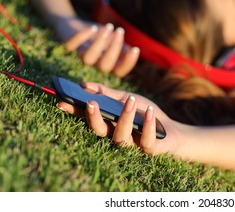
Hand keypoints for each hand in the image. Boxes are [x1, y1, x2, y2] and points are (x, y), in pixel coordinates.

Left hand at [54, 17, 139, 76]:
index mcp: (107, 65)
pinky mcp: (68, 47)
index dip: (128, 63)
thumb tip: (133, 51)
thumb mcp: (113, 41)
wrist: (73, 24)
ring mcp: (80, 57)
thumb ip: (123, 47)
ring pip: (88, 58)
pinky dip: (82, 36)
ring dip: (99, 43)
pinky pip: (72, 45)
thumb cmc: (98, 35)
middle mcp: (94, 64)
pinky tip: (92, 28)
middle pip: (105, 66)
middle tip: (120, 31)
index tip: (135, 49)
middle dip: (114, 48)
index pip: (119, 72)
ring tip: (108, 27)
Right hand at [57, 82, 183, 155]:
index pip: (89, 118)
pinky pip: (146, 141)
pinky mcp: (150, 149)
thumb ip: (108, 93)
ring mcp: (133, 144)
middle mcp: (116, 136)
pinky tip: (149, 113)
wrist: (172, 131)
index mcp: (109, 124)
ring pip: (121, 136)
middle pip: (100, 131)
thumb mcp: (128, 99)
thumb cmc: (146, 114)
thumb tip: (83, 84)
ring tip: (128, 100)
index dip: (75, 111)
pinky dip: (148, 126)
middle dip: (94, 117)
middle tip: (90, 103)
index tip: (61, 101)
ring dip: (124, 117)